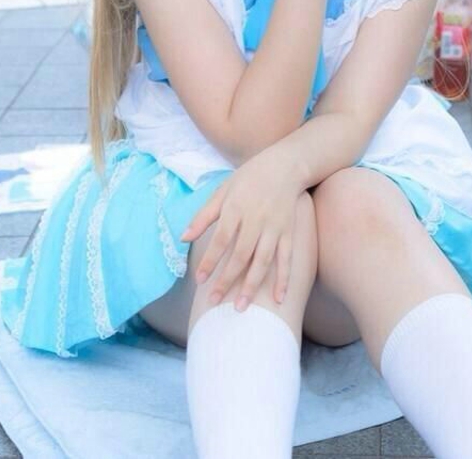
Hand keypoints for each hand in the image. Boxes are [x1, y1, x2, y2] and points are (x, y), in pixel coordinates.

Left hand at [181, 148, 302, 309]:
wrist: (285, 165)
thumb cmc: (249, 178)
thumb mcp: (222, 190)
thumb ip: (204, 216)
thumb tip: (183, 238)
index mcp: (236, 208)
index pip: (220, 239)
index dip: (210, 261)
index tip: (199, 280)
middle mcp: (256, 219)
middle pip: (240, 255)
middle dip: (227, 280)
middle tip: (214, 302)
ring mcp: (274, 227)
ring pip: (263, 261)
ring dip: (252, 285)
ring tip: (241, 307)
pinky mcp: (289, 232)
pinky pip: (286, 258)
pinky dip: (284, 279)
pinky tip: (279, 299)